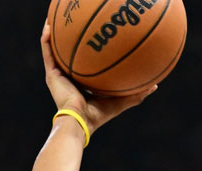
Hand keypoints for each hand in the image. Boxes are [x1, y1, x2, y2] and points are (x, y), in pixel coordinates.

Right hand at [40, 23, 155, 134]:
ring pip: (54, 49)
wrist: (81, 121)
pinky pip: (47, 52)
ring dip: (54, 33)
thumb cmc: (100, 115)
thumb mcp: (121, 101)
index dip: (88, 50)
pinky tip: (48, 25)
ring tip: (56, 18)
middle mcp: (69, 76)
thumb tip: (154, 85)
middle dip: (70, 37)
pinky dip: (47, 39)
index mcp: (82, 82)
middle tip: (76, 22)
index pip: (85, 63)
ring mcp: (58, 75)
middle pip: (68, 53)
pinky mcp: (51, 74)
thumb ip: (136, 93)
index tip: (96, 37)